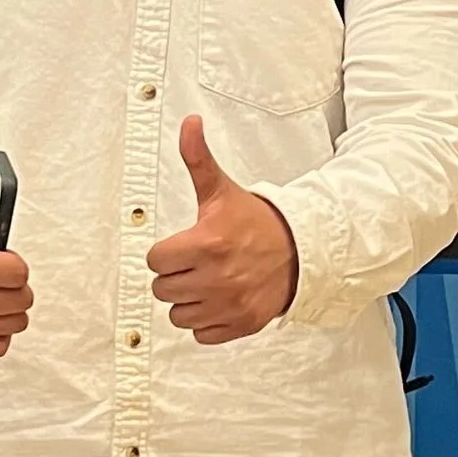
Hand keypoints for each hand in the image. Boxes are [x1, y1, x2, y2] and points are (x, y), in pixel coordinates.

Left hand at [148, 116, 297, 342]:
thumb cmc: (257, 221)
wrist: (302, 250)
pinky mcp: (241, 324)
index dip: (166, 253)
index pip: (155, 261)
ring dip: (188, 301)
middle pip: (163, 289)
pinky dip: (207, 321)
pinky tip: (219, 300)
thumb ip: (197, 158)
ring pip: (178, 315)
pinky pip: (201, 334)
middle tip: (197, 263)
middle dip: (176, 276)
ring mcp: (229, 304)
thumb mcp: (222, 190)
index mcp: (207, 244)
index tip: (185, 246)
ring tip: (207, 282)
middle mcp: (216, 278)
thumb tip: (189, 122)